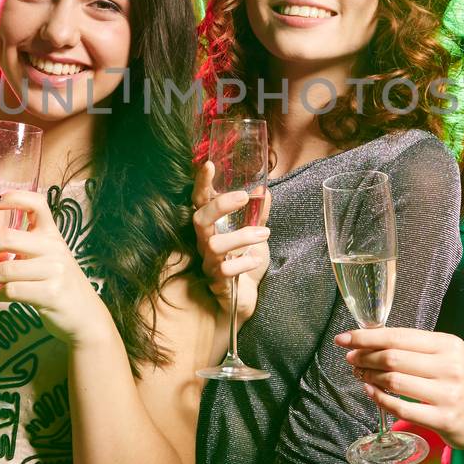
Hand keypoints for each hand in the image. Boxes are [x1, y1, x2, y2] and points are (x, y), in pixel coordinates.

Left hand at [0, 190, 116, 347]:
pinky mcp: (51, 294)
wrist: (86, 317)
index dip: (14, 197)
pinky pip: (13, 290)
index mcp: (52, 236)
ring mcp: (54, 271)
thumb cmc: (59, 287)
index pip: (37, 204)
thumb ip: (16, 255)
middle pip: (8, 238)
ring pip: (6, 269)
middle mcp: (54, 249)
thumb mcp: (43, 263)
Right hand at [191, 160, 270, 321]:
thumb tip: (265, 190)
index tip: (209, 164)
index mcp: (212, 226)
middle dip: (220, 205)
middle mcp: (205, 242)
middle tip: (244, 196)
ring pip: (213, 246)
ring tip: (264, 234)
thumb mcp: (255, 234)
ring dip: (241, 237)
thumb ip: (258, 214)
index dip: (202, 183)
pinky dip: (243, 263)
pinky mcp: (216, 282)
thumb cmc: (244, 262)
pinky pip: (225, 272)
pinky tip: (255, 260)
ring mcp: (209, 262)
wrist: (244, 300)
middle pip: (199, 219)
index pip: (201, 201)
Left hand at [337, 326, 463, 452]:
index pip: (398, 336)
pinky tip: (371, 392)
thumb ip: (416, 349)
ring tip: (360, 374)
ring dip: (369, 377)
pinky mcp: (443, 419)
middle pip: (393, 357)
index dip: (367, 337)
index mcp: (448, 344)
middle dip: (364, 357)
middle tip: (351, 359)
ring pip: (394, 381)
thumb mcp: (449, 356)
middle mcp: (449, 366)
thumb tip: (371, 342)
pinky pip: (401, 407)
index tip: (344, 338)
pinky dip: (380, 399)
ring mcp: (447, 394)